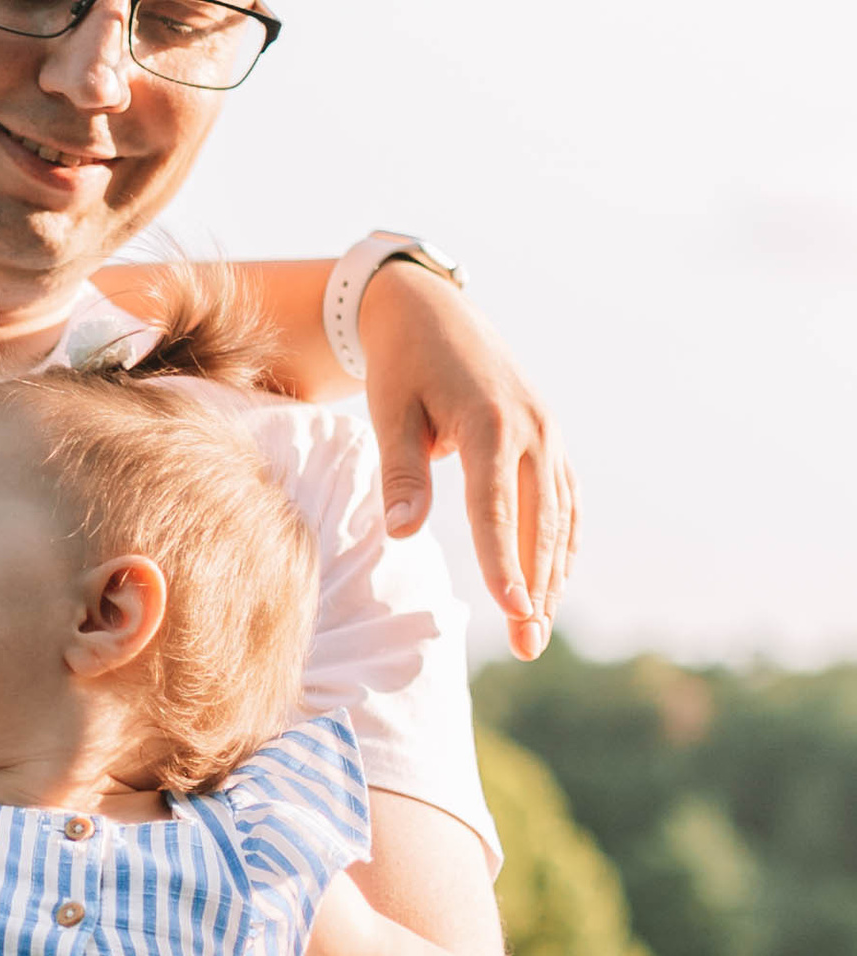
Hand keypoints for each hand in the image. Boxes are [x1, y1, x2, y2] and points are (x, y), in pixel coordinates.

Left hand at [358, 264, 575, 660]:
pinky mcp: (550, 438)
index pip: (496, 509)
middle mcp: (533, 429)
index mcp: (491, 423)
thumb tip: (401, 532)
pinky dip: (562, 543)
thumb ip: (400, 472)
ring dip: (553, 576)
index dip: (505, 564)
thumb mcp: (390, 411)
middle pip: (537, 523)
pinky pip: (564, 500)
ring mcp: (548, 433)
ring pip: (558, 517)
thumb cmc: (402, 363)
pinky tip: (554, 584)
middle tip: (530, 645)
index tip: (515, 611)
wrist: (434, 309)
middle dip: (536, 588)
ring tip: (539, 630)